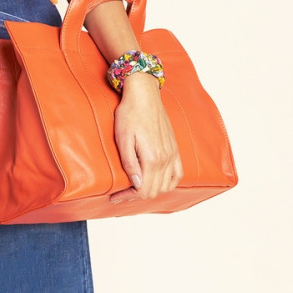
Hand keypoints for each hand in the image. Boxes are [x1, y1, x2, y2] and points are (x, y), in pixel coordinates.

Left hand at [108, 72, 182, 204]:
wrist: (144, 95)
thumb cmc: (130, 114)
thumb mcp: (123, 139)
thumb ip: (130, 164)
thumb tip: (136, 185)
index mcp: (152, 158)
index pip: (143, 190)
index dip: (127, 197)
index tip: (115, 197)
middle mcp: (165, 159)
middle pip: (154, 191)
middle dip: (136, 196)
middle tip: (121, 193)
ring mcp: (172, 154)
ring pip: (166, 186)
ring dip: (151, 191)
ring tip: (136, 188)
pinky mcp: (175, 149)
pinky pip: (178, 174)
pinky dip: (169, 183)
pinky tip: (157, 182)